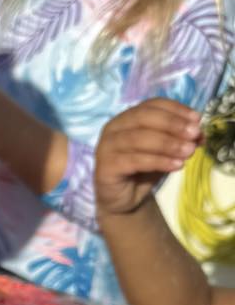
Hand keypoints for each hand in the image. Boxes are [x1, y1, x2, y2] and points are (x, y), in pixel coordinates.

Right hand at [96, 100, 201, 216]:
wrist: (125, 199)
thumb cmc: (144, 170)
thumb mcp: (166, 152)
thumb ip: (180, 140)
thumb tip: (200, 134)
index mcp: (127, 118)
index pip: (152, 105)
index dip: (175, 109)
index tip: (197, 119)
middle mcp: (113, 128)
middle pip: (143, 118)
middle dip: (172, 124)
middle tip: (194, 134)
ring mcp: (106, 147)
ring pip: (139, 139)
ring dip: (168, 144)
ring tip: (189, 152)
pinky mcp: (105, 167)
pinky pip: (135, 161)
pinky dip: (159, 161)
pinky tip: (176, 166)